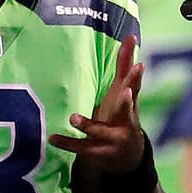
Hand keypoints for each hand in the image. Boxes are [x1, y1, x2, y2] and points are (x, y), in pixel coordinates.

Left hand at [48, 34, 144, 171]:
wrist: (129, 156)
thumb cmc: (124, 115)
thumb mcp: (125, 93)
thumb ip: (125, 66)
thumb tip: (131, 36)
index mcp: (130, 106)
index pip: (135, 88)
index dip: (137, 78)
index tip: (140, 65)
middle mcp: (126, 122)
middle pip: (126, 111)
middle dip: (125, 102)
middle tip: (123, 91)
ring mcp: (112, 139)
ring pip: (100, 131)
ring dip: (87, 125)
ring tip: (73, 117)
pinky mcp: (98, 152)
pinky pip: (81, 147)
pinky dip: (66, 142)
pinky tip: (52, 138)